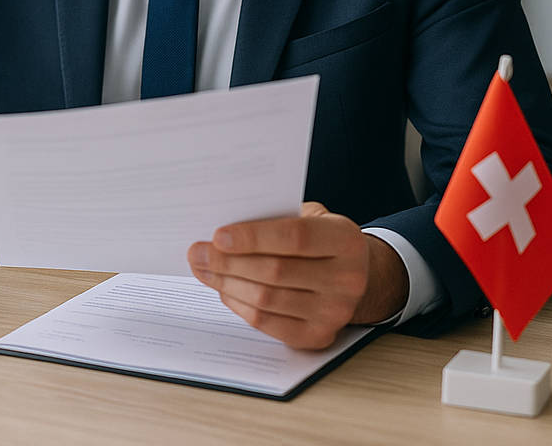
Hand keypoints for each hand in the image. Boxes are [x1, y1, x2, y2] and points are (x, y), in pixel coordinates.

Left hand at [187, 202, 408, 349]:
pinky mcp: (319, 336)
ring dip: (226, 283)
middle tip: (197, 252)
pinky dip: (238, 305)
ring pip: (267, 299)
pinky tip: (223, 288)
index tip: (218, 235)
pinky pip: (267, 323)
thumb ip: (275, 217)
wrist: (354, 274)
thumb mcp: (309, 216)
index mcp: (346, 239)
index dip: (253, 237)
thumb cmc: (320, 238)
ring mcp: (335, 312)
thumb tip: (222, 229)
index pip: (295, 238)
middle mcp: (347, 279)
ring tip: (202, 268)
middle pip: (276, 271)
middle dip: (228, 262)